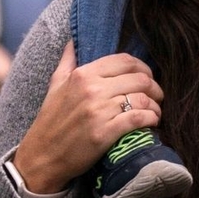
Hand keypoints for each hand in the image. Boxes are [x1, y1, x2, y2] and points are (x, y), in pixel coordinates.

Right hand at [11, 42, 164, 193]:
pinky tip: (151, 122)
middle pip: (140, 79)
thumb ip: (67, 61)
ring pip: (142, 99)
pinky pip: (138, 118)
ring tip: (155, 112)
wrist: (41, 156)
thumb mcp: (55, 84)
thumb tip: (73, 41)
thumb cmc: (50, 120)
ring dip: (155, 105)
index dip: (143, 68)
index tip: (147, 77)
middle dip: (154, 87)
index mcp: (83, 74)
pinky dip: (151, 119)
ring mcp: (99, 111)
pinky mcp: (105, 133)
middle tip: (156, 96)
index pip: (125, 61)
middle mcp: (92, 89)